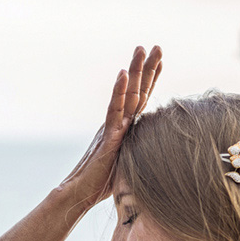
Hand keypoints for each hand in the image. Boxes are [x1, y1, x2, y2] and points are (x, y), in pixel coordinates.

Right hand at [60, 45, 162, 207]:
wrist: (79, 194)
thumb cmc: (101, 185)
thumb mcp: (128, 166)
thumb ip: (138, 155)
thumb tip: (155, 160)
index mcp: (123, 129)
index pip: (141, 101)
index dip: (150, 81)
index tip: (159, 62)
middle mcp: (117, 124)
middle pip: (136, 92)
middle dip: (146, 68)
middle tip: (156, 46)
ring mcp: (112, 128)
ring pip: (126, 95)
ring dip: (134, 71)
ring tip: (140, 49)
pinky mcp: (108, 137)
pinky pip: (114, 110)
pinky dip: (119, 91)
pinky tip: (123, 74)